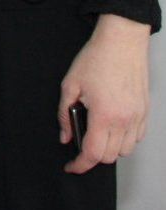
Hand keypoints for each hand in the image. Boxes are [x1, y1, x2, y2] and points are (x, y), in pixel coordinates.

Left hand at [61, 13, 150, 174]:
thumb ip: (64, 115)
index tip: (72, 166)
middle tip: (80, 143)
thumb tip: (65, 136)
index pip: (94, 153)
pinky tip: (111, 127)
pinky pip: (137, 138)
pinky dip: (124, 140)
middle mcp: (125, 120)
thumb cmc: (96, 60)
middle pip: (110, 156)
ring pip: (125, 150)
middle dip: (93, 156)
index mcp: (105, 115)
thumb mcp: (70, 85)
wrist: (122, 43)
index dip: (81, 164)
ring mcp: (138, 117)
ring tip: (96, 134)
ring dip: (110, 149)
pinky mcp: (146, 112)